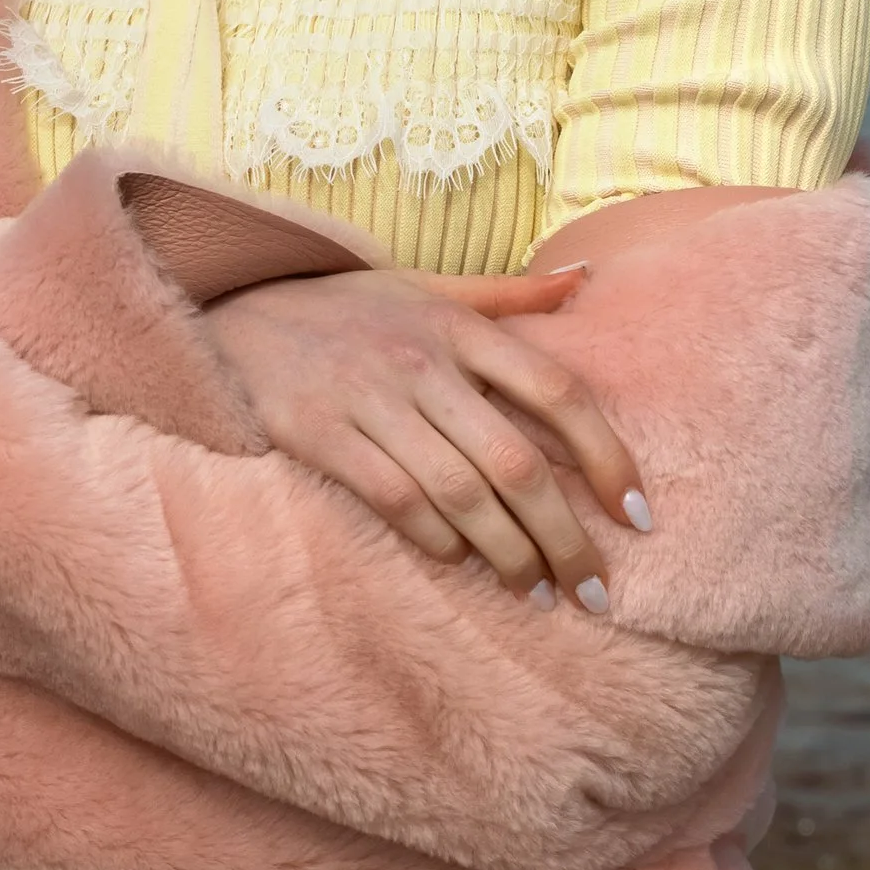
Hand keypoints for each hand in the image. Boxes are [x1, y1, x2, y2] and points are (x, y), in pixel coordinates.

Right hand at [205, 266, 648, 609]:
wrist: (232, 309)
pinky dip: (435, 539)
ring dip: (507, 554)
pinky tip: (458, 561)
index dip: (608, 455)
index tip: (637, 514)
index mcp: (460, 326)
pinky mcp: (319, 434)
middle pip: (517, 462)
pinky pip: (394, 500)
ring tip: (534, 591)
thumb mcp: (426, 284)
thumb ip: (508, 294)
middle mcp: (422, 362)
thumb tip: (587, 279)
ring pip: (461, 494)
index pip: (557, 390)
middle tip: (594, 590)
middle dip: (565, 536)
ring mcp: (369, 399)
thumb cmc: (344, 307)